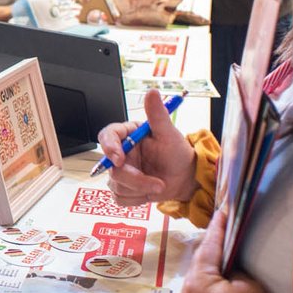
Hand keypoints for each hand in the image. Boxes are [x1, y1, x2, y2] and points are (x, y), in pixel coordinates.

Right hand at [96, 89, 195, 204]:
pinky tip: (149, 192)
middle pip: (112, 167)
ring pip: (116, 185)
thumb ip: (158, 115)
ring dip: (140, 190)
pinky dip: (136, 199)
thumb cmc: (178, 153)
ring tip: (158, 185)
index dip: (109, 147)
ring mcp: (121, 171)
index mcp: (128, 135)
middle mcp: (122, 152)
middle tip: (157, 183)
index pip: (107, 136)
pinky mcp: (124, 188)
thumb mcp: (170, 134)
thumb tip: (152, 93)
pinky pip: (120, 198)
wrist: (185, 178)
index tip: (120, 159)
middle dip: (135, 179)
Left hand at [176, 208, 291, 292]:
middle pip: (197, 275)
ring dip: (206, 291)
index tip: (222, 214)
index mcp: (196, 285)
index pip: (208, 249)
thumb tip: (228, 274)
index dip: (218, 230)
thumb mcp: (249, 287)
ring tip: (223, 287)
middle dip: (210, 264)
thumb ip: (234, 272)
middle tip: (224, 251)